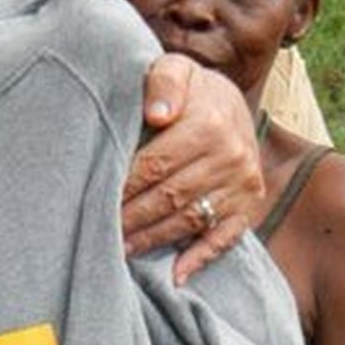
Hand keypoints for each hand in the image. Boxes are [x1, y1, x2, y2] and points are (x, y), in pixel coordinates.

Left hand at [121, 54, 263, 282]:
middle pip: (170, 197)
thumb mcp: (175, 70)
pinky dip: (200, 258)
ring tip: (123, 249)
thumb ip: (162, 84)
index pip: (155, 165)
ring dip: (154, 239)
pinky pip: (225, 238)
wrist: (229, 101)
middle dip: (132, 218)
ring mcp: (243, 184)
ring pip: (191, 220)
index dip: (124, 185)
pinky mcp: (250, 204)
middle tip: (101, 232)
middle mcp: (231, 156)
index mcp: (209, 124)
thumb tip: (155, 115)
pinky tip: (175, 275)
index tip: (95, 199)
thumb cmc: (190, 89)